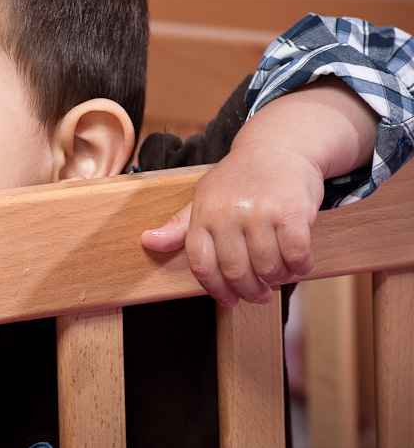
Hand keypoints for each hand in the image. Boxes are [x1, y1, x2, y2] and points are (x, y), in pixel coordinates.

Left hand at [141, 143, 322, 306]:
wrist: (277, 146)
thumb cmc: (238, 180)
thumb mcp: (203, 198)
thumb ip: (179, 226)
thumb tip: (147, 241)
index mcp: (203, 213)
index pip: (201, 265)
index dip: (215, 289)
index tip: (229, 300)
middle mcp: (229, 213)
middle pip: (235, 271)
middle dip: (249, 291)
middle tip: (259, 295)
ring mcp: (260, 211)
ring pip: (267, 267)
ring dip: (276, 279)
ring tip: (279, 275)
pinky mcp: (292, 210)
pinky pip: (296, 254)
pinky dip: (300, 266)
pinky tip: (298, 264)